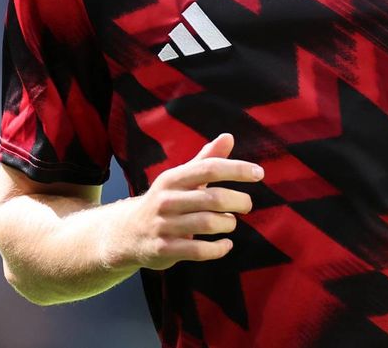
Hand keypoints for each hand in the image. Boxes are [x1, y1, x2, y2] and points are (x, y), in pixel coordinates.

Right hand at [119, 133, 262, 270]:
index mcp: (173, 178)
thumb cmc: (165, 201)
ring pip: (207, 223)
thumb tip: (229, 136)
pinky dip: (218, 248)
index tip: (259, 173)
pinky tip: (226, 244)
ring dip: (228, 223)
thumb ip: (206, 159)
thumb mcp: (181, 178)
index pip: (210, 168)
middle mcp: (166, 199)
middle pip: (213, 197)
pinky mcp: (164, 248)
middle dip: (238, 201)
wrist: (128, 233)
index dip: (237, 169)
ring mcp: (163, 225)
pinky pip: (198, 250)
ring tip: (231, 222)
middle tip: (248, 204)